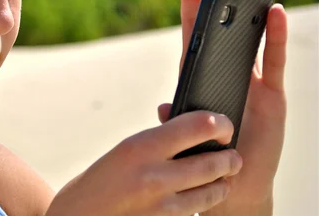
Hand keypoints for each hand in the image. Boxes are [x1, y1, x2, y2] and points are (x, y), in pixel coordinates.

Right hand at [45, 111, 242, 215]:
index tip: (224, 125)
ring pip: (212, 191)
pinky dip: (205, 202)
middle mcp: (154, 176)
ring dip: (223, 183)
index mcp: (141, 147)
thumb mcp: (124, 152)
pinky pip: (196, 211)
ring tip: (225, 176)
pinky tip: (204, 195)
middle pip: (213, 162)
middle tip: (233, 155)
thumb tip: (190, 129)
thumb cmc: (97, 183)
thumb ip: (157, 141)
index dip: (220, 124)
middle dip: (230, 158)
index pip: (198, 126)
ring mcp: (162, 206)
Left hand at [157, 0, 288, 214]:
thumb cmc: (204, 156)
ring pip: (248, 35)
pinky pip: (272, 61)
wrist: (233, 184)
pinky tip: (274, 11)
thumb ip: (176, 118)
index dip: (190, 2)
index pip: (193, 30)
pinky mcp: (271, 95)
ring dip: (246, 6)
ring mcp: (249, 79)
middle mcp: (224, 71)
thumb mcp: (185, 133)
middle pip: (220, 24)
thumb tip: (164, 107)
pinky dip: (273, 38)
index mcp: (199, 75)